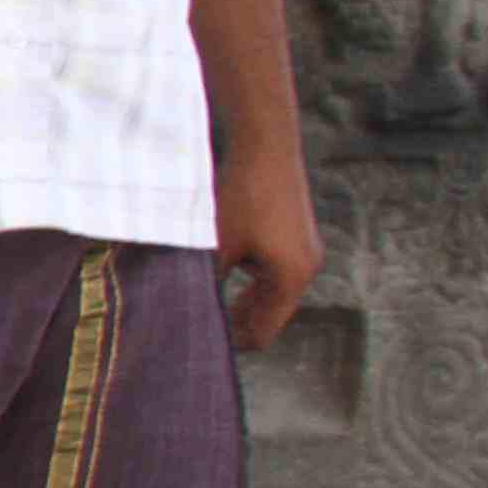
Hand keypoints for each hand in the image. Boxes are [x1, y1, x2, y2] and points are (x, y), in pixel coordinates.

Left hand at [212, 139, 321, 351]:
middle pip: (269, 314)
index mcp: (292, 279)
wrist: (266, 142)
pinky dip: (249, 277)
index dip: (232, 344)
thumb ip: (205, 280)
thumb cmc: (241, 194)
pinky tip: (221, 270)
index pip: (263, 332)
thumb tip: (180, 308)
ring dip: (240, 298)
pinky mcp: (297, 231)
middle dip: (235, 322)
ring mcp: (305, 249)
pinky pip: (273, 269)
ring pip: (270, 291)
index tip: (201, 344)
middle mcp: (307, 268)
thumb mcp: (216, 243)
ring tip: (204, 302)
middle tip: (198, 329)